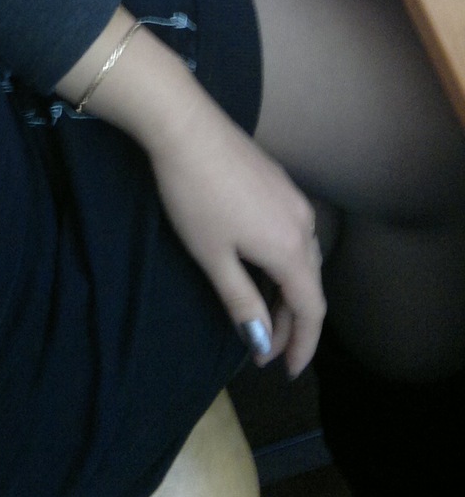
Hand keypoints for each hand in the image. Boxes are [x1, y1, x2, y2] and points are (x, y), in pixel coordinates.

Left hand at [142, 89, 325, 375]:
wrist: (185, 125)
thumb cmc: (194, 196)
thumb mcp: (213, 256)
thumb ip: (242, 301)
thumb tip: (261, 341)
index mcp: (291, 249)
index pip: (311, 310)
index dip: (303, 344)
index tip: (288, 371)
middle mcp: (304, 225)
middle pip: (310, 286)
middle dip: (292, 323)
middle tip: (267, 349)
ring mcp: (294, 199)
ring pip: (303, 259)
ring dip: (288, 292)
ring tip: (265, 314)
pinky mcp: (280, 182)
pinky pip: (294, 235)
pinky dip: (283, 263)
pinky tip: (262, 267)